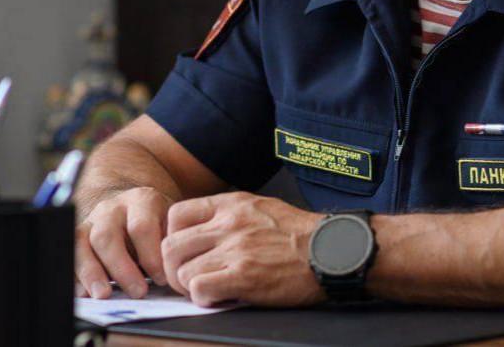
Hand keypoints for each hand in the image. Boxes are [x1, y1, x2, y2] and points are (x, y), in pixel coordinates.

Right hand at [75, 186, 172, 298]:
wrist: (137, 209)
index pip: (140, 227)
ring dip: (91, 272)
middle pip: (106, 236)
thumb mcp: (171, 225)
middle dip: (121, 268)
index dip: (150, 255)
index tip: (160, 279)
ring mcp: (91, 220)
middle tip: (137, 293)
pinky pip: (69, 253)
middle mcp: (112, 207)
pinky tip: (84, 293)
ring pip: (82, 242)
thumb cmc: (159, 225)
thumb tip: (172, 274)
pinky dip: (75, 275)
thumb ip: (170, 244)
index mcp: (141, 200)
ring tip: (103, 296)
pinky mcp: (78, 235)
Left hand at [161, 191, 324, 306]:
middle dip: (174, 269)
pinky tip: (221, 298)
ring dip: (189, 287)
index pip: (175, 216)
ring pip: (181, 271)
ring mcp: (235, 249)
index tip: (185, 254)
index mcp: (231, 204)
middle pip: (170, 247)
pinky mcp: (244, 276)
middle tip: (190, 280)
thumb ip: (230, 215)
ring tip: (209, 290)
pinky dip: (204, 299)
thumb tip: (203, 233)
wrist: (332, 250)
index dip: (173, 239)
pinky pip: (199, 289)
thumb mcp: (261, 207)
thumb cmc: (301, 234)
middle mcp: (228, 224)